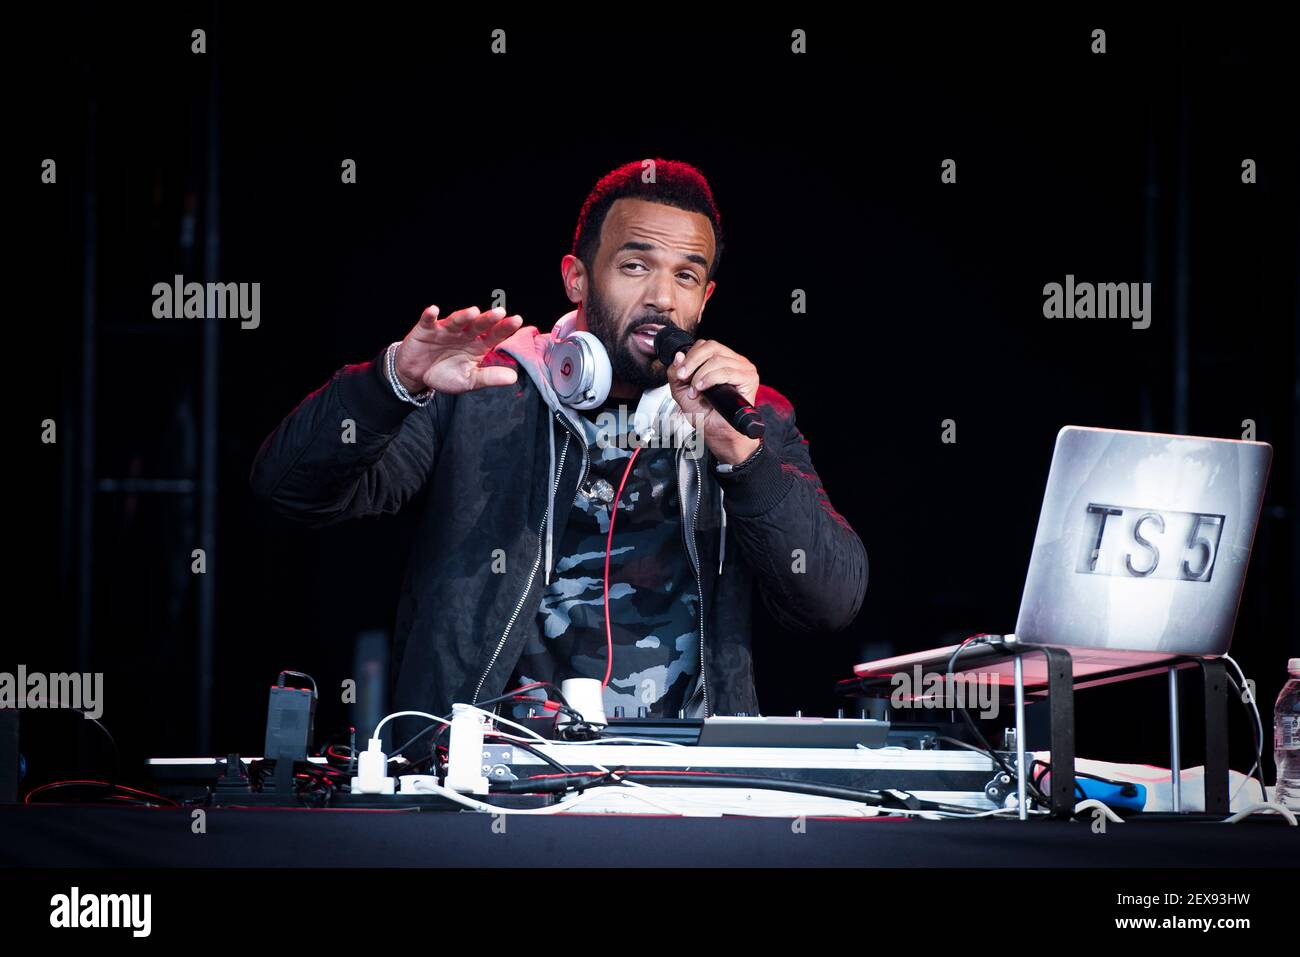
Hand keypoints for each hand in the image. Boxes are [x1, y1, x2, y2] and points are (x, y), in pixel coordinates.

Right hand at [394, 305, 525, 394]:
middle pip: (478, 325)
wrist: (418, 375)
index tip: (517, 320)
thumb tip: (514, 377)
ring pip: (456, 320)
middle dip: (488, 319)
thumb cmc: (446, 375)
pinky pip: (428, 321)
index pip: (494, 335)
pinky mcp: (425, 329)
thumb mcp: (469, 380)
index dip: (504, 328)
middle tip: (500, 313)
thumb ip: (489, 377)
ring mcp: (445, 330)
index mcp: (478, 345)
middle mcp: (464, 334)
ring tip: (474, 312)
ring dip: (463, 316)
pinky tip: (433, 310)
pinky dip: (430, 315)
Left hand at [667, 338, 761, 464]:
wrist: (719, 434)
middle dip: (692, 362)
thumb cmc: (706, 416)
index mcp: (721, 361)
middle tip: (683, 377)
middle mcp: (733, 362)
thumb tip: (679, 356)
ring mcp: (743, 368)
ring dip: (700, 375)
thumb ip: (675, 374)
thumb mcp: (682, 393)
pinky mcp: (749, 378)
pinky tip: (703, 389)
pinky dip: (710, 379)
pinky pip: (727, 371)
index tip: (679, 374)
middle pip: (711, 347)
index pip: (705, 345)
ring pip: (717, 359)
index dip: (690, 356)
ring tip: (695, 391)